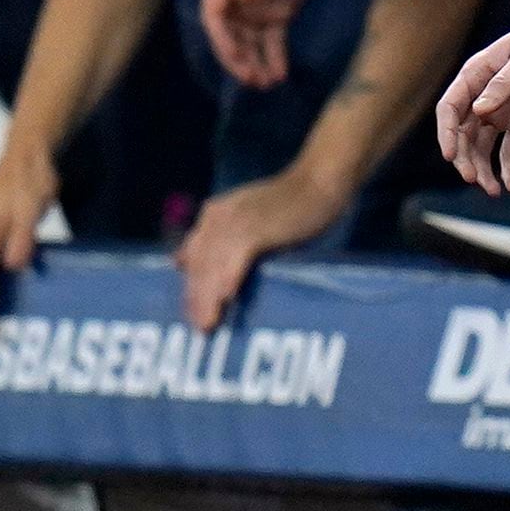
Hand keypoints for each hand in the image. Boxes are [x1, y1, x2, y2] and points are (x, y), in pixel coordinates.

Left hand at [175, 169, 343, 330]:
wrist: (318, 182)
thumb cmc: (290, 204)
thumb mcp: (249, 220)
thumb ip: (226, 239)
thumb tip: (190, 262)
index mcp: (213, 215)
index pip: (193, 257)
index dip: (191, 287)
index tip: (191, 313)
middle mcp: (218, 218)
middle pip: (200, 265)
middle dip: (196, 298)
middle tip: (199, 328)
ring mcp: (236, 223)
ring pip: (214, 266)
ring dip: (208, 297)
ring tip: (208, 324)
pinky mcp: (256, 229)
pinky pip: (237, 259)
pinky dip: (230, 278)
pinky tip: (227, 298)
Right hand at [199, 0, 329, 89]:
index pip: (214, 13)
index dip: (222, 37)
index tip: (235, 55)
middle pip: (230, 34)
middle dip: (238, 58)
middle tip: (251, 79)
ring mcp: (255, 7)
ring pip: (250, 43)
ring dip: (255, 64)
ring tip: (265, 84)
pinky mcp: (277, 12)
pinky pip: (273, 40)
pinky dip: (275, 57)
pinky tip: (280, 75)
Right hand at [439, 0, 509, 191]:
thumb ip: (505, 82)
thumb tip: (479, 110)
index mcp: (477, 74)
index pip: (451, 109)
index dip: (446, 133)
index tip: (451, 156)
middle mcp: (484, 95)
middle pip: (463, 133)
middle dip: (465, 158)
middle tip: (474, 180)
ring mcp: (503, 110)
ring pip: (483, 146)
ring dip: (484, 168)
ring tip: (493, 191)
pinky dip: (509, 168)